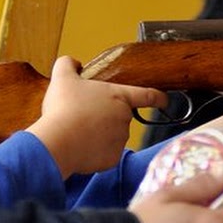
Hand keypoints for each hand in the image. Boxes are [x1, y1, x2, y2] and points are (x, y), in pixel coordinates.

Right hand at [28, 55, 167, 177]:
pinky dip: (94, 152)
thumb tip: (73, 63)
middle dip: (105, 117)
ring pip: (111, 136)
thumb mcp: (62, 78)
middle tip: (82, 116)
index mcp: (119, 97)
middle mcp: (125, 119)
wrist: (58, 142)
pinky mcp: (112, 159)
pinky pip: (104, 154)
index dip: (158, 97)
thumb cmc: (63, 109)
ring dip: (98, 134)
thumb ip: (68, 64)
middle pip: (119, 117)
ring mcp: (121, 140)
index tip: (164, 100)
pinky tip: (79, 147)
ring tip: (76, 131)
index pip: (147, 95)